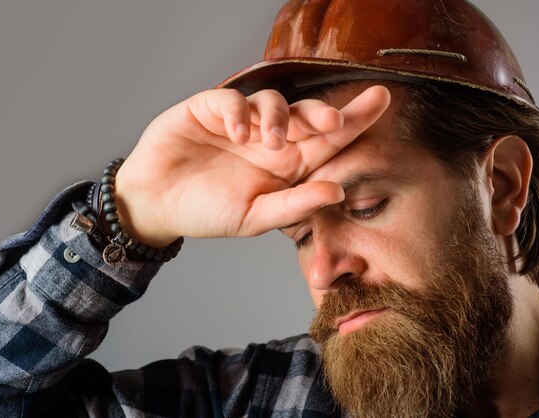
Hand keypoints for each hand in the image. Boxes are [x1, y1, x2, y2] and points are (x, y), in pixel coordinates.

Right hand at [114, 85, 390, 247]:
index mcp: (287, 166)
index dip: (355, 121)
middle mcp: (270, 140)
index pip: (327, 142)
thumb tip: (338, 191)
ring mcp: (242, 123)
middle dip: (325, 113)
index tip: (381, 101)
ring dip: (279, 117)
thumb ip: (296, 205)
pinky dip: (240, 112)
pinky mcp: (212, 109)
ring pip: (274, 102)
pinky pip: (234, 100)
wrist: (157, 203)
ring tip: (269, 142)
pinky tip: (237, 131)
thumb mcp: (255, 217)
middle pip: (308, 116)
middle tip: (335, 121)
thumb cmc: (207, 212)